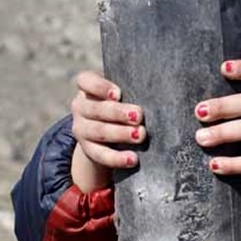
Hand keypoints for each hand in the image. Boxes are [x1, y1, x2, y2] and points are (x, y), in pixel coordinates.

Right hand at [70, 70, 146, 192]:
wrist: (106, 126)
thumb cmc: (121, 100)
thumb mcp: (121, 90)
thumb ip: (131, 87)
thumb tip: (160, 88)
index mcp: (86, 87)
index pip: (85, 81)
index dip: (100, 87)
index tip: (118, 93)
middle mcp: (80, 106)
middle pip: (96, 109)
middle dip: (119, 113)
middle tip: (139, 116)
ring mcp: (81, 129)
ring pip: (99, 132)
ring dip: (120, 134)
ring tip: (140, 135)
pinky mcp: (87, 149)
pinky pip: (100, 155)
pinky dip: (116, 158)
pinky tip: (132, 159)